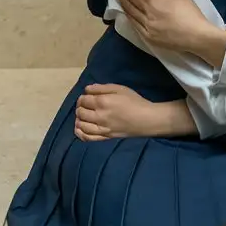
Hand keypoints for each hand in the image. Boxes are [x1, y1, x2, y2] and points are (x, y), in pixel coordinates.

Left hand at [75, 85, 197, 139]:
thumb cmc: (135, 101)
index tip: (88, 96)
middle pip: (80, 112)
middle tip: (87, 105)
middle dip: (80, 107)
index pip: (83, 100)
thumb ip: (102, 88)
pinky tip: (80, 128)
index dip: (83, 97)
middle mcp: (99, 116)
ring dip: (79, 118)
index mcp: (102, 102)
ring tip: (84, 115)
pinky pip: (87, 137)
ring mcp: (101, 128)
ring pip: (81, 124)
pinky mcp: (105, 137)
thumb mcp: (119, 89)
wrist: (146, 119)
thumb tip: (87, 89)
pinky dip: (80, 133)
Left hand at [119, 0, 223, 62]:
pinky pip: (136, 28)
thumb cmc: (189, 12)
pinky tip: (130, 18)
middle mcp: (145, 17)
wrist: (197, 35)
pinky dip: (131, 21)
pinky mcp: (149, 39)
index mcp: (151, 4)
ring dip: (125, 9)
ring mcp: (146, 30)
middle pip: (130, 6)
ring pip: (131, 18)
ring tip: (122, 3)